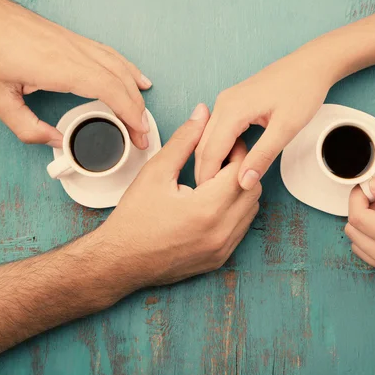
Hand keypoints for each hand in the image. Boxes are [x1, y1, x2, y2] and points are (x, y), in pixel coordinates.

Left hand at [0, 0, 151, 147]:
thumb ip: (28, 128)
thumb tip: (57, 141)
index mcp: (59, 67)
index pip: (109, 90)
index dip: (130, 114)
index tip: (139, 133)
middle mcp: (73, 52)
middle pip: (120, 81)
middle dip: (138, 110)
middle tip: (142, 134)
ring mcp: (75, 42)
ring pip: (119, 65)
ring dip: (135, 91)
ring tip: (143, 114)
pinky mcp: (71, 38)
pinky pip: (109, 54)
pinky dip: (127, 68)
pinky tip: (135, 77)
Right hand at [95, 103, 261, 287]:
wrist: (121, 260)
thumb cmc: (134, 219)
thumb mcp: (156, 172)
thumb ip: (184, 140)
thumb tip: (202, 114)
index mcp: (208, 208)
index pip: (241, 169)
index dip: (237, 150)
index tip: (225, 141)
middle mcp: (221, 231)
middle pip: (253, 189)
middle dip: (241, 169)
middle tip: (221, 158)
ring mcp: (223, 248)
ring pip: (251, 209)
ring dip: (240, 190)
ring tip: (215, 180)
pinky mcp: (220, 258)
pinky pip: (241, 228)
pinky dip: (235, 211)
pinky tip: (214, 202)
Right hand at [195, 48, 333, 189]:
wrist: (312, 64)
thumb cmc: (302, 90)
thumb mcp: (286, 128)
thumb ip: (263, 156)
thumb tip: (244, 182)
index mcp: (232, 110)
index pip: (210, 151)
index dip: (207, 177)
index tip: (208, 200)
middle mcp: (223, 103)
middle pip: (203, 145)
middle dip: (204, 172)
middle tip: (210, 198)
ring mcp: (226, 101)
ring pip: (208, 138)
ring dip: (210, 161)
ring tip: (218, 185)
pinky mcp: (233, 102)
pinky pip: (216, 130)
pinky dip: (218, 148)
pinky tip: (228, 163)